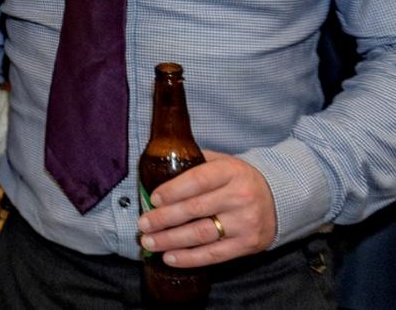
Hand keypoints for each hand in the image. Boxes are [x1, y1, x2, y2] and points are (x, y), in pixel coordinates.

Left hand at [136, 151, 275, 266]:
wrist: (278, 199)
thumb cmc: (239, 179)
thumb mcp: (222, 162)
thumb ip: (195, 162)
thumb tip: (157, 167)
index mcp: (231, 172)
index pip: (197, 181)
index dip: (172, 191)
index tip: (152, 199)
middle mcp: (239, 197)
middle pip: (195, 210)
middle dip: (164, 219)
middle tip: (143, 224)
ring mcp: (245, 223)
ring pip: (201, 234)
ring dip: (171, 240)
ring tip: (149, 242)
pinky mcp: (248, 245)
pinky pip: (214, 254)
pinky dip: (189, 258)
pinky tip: (170, 257)